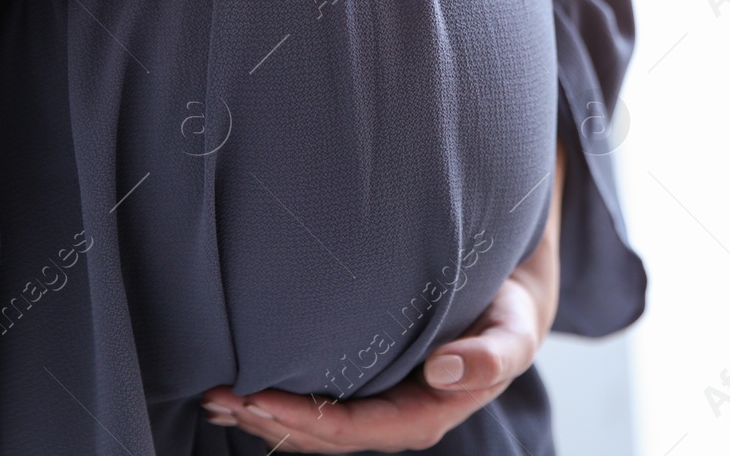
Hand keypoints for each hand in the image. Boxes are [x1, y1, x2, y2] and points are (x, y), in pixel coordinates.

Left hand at [202, 150, 564, 452]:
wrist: (514, 294)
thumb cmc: (510, 310)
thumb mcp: (516, 328)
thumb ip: (492, 355)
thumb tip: (442, 374)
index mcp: (429, 413)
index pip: (358, 432)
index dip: (308, 423)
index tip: (260, 400)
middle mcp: (398, 415)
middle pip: (324, 436)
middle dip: (269, 422)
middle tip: (217, 396)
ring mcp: (379, 400)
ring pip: (313, 424)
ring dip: (263, 414)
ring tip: (213, 395)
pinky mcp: (366, 379)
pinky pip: (317, 399)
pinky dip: (277, 395)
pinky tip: (240, 383)